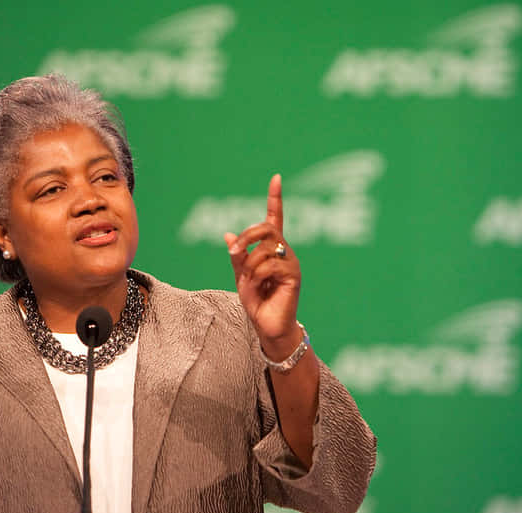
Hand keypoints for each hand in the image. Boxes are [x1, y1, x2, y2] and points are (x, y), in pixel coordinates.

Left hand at [224, 174, 302, 358]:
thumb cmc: (257, 302)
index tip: (276, 178)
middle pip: (266, 228)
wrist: (267, 326)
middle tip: (233, 252)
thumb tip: (228, 234)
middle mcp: (284, 252)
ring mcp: (291, 263)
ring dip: (249, 265)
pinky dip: (257, 276)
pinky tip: (259, 288)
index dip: (275, 198)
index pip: (275, 218)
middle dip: (247, 237)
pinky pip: (270, 265)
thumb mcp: (241, 276)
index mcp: (272, 249)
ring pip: (265, 248)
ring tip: (250, 282)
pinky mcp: (294, 276)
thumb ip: (237, 256)